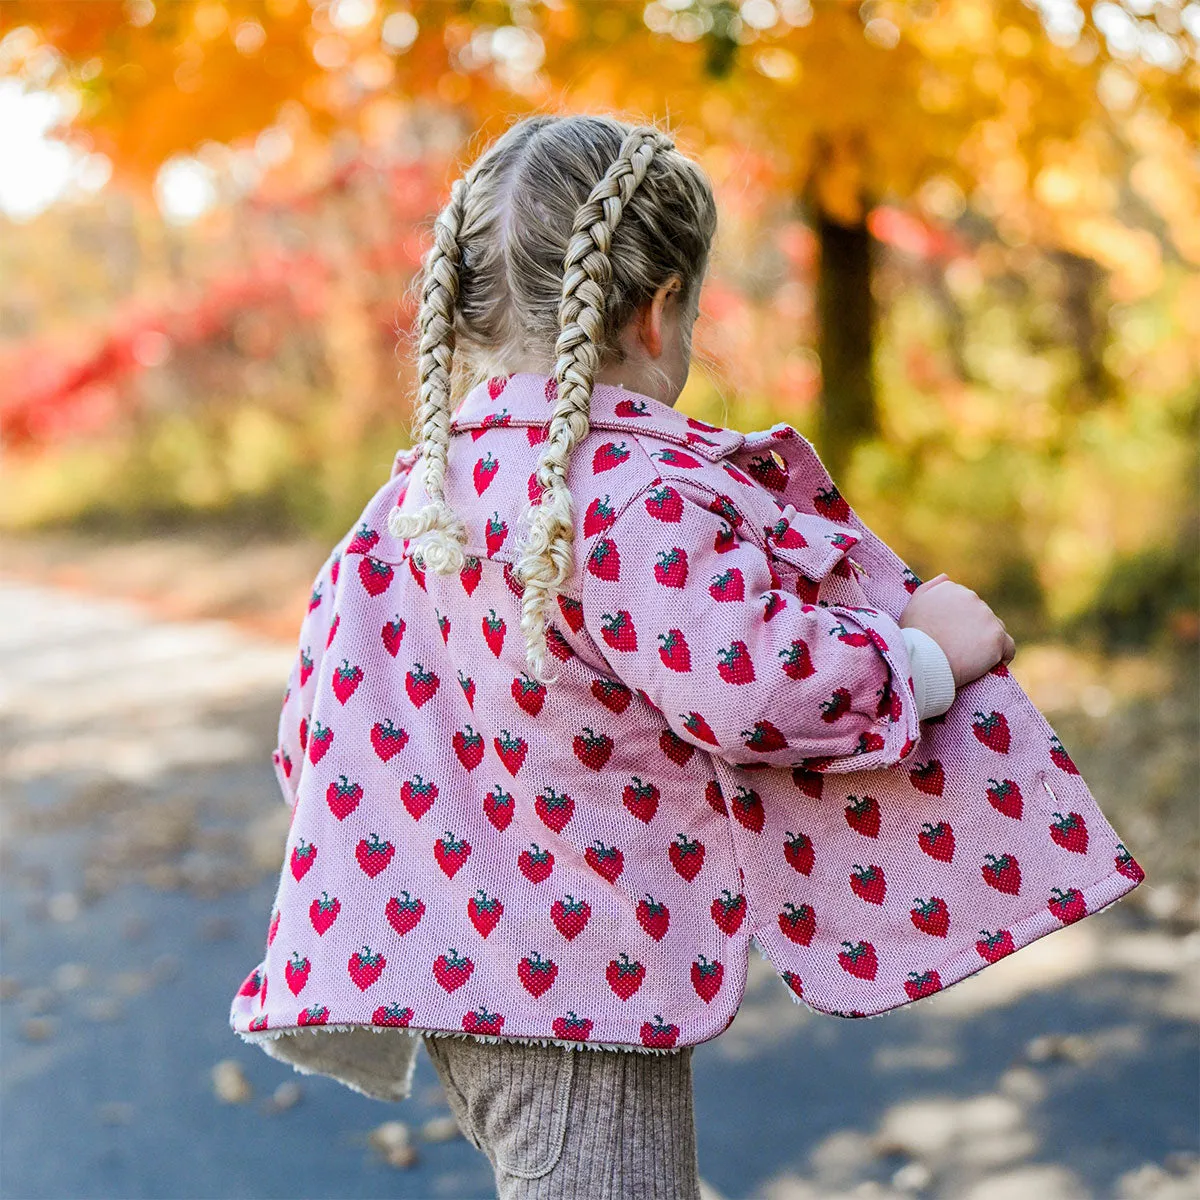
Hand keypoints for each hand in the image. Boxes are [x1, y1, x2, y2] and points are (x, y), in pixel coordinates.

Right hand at [898, 572, 1015, 689]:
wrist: (922, 658)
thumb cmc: (914, 635)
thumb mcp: (914, 603)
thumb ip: (931, 587)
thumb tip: (947, 577)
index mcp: (952, 589)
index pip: (966, 603)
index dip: (959, 621)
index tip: (951, 635)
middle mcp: (972, 598)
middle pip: (980, 616)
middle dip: (972, 630)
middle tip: (957, 649)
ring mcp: (987, 617)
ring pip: (994, 629)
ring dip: (986, 642)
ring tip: (971, 659)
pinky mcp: (997, 637)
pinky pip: (1008, 647)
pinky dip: (1002, 656)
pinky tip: (990, 665)